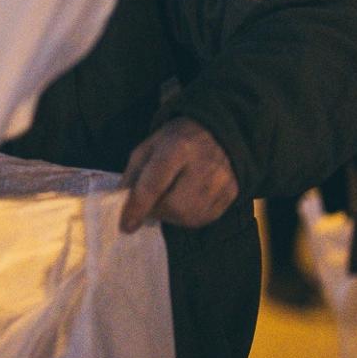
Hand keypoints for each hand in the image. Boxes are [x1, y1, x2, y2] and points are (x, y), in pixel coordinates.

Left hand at [118, 118, 238, 231]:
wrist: (214, 132)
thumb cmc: (174, 141)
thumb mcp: (147, 148)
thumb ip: (133, 176)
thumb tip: (124, 206)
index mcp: (178, 148)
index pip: (154, 185)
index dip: (138, 208)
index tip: (126, 225)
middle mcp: (204, 165)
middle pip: (175, 207)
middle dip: (156, 212)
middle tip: (149, 206)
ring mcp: (222, 180)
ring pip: (191, 217)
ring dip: (172, 217)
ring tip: (166, 202)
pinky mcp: (232, 192)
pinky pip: (205, 218)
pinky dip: (189, 218)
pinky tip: (183, 203)